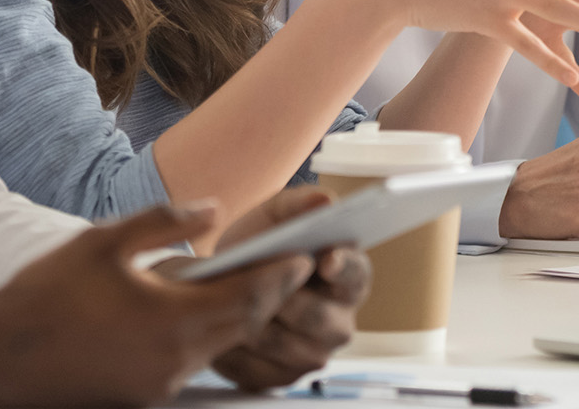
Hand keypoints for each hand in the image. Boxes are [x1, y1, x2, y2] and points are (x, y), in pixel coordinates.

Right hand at [0, 202, 311, 406]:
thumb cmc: (46, 293)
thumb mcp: (105, 241)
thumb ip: (164, 221)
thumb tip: (213, 209)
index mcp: (171, 319)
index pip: (248, 295)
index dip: (281, 273)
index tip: (305, 253)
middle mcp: (175, 361)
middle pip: (243, 327)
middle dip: (270, 295)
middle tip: (294, 268)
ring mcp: (160, 387)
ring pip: (219, 348)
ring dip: (239, 319)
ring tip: (253, 287)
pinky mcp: (143, 399)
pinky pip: (190, 365)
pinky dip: (205, 338)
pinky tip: (199, 316)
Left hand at [206, 188, 370, 389]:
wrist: (224, 281)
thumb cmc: (259, 246)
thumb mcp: (274, 217)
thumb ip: (298, 204)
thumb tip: (324, 200)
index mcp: (348, 277)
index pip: (356, 274)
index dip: (342, 267)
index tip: (324, 259)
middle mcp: (339, 320)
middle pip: (320, 318)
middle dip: (285, 298)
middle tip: (255, 281)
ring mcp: (312, 353)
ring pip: (285, 345)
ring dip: (254, 322)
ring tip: (229, 301)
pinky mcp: (281, 377)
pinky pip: (259, 369)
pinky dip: (236, 348)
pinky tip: (222, 329)